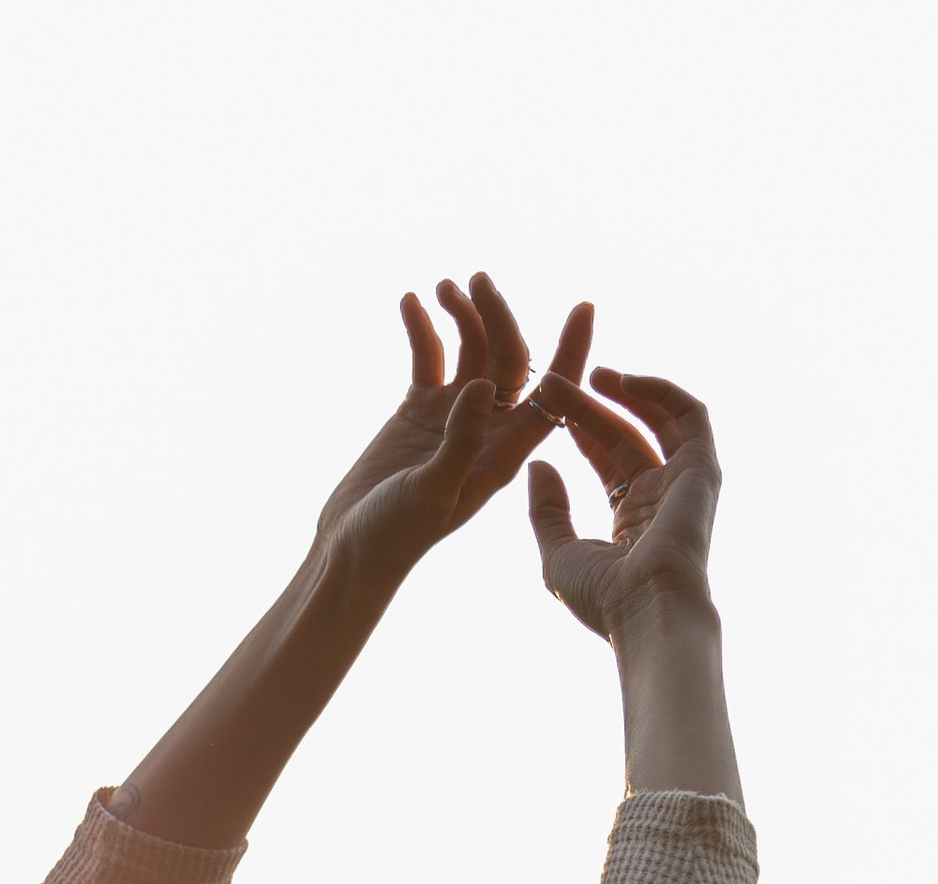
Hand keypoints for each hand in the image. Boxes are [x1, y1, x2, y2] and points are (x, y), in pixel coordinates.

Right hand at [312, 274, 590, 586]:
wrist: (354, 548)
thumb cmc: (397, 534)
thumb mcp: (434, 492)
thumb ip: (462, 442)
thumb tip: (485, 385)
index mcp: (505, 453)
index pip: (552, 395)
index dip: (571, 352)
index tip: (583, 307)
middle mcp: (487, 429)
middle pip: (509, 359)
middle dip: (499, 316)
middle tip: (478, 281)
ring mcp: (453, 416)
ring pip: (472, 350)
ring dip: (464, 314)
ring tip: (444, 287)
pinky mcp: (419, 410)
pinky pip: (429, 357)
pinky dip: (423, 328)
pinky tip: (411, 302)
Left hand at [526, 365, 722, 641]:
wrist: (649, 613)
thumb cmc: (604, 598)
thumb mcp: (557, 554)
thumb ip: (546, 510)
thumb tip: (538, 464)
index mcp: (632, 521)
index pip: (607, 460)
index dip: (580, 429)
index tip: (551, 406)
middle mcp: (661, 499)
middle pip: (625, 436)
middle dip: (590, 407)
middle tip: (557, 383)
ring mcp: (683, 483)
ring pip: (656, 421)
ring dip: (626, 392)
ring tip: (592, 372)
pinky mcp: (702, 470)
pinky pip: (689, 415)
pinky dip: (661, 391)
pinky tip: (626, 379)